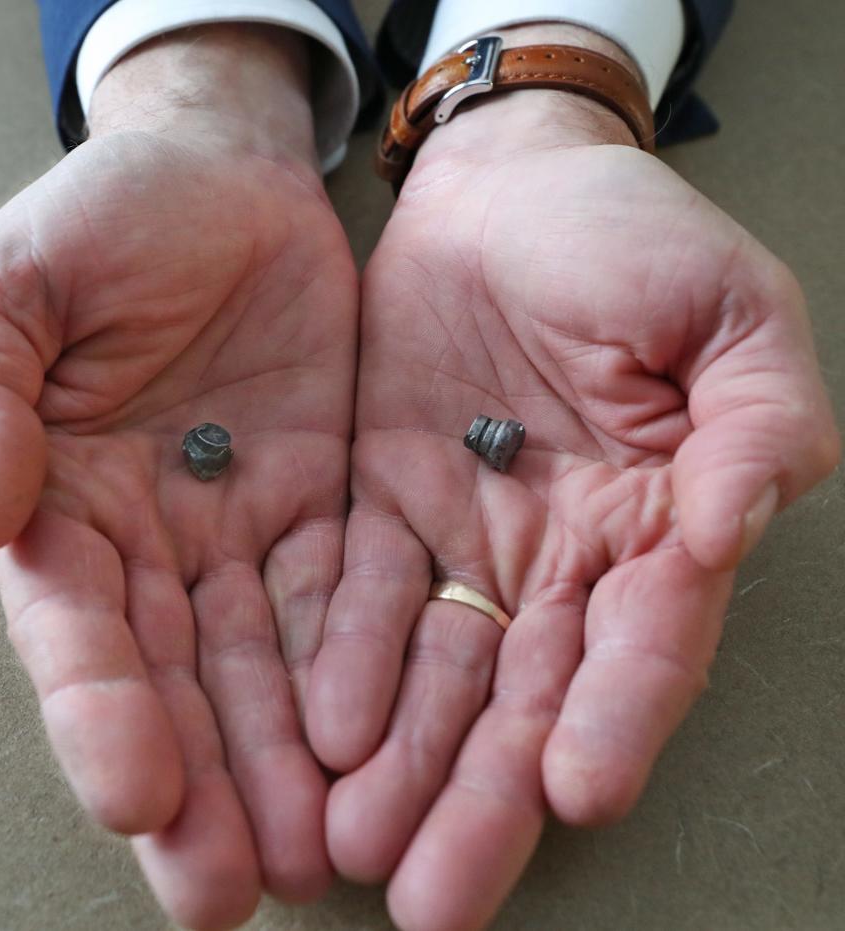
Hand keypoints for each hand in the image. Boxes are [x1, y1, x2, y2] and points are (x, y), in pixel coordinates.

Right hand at [0, 26, 355, 928]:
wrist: (226, 176)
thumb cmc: (113, 217)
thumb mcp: (17, 284)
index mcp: (66, 499)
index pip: (79, 630)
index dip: (102, 714)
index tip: (139, 795)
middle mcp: (157, 538)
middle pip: (175, 681)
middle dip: (202, 786)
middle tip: (231, 889)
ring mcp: (247, 528)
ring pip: (266, 666)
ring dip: (287, 761)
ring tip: (317, 853)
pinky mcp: (330, 504)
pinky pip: (349, 599)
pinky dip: (358, 675)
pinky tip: (378, 748)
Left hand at [307, 30, 838, 930]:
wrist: (504, 185)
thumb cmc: (624, 234)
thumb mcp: (725, 311)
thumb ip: (752, 423)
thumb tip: (731, 532)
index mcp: (656, 513)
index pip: (640, 638)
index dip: (615, 713)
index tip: (576, 790)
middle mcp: (562, 550)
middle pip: (526, 693)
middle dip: (483, 796)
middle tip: (437, 901)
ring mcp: (468, 535)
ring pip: (437, 672)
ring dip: (401, 763)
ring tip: (357, 851)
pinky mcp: (383, 505)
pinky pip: (360, 598)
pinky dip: (342, 668)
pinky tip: (320, 738)